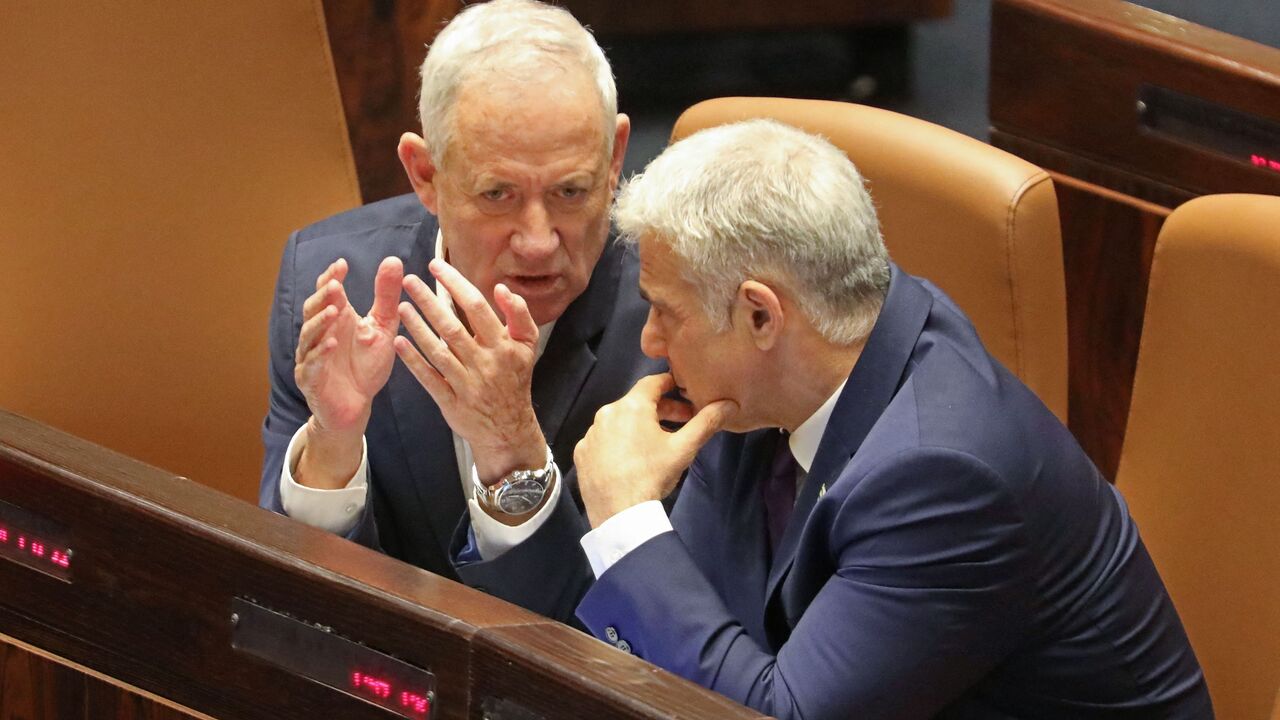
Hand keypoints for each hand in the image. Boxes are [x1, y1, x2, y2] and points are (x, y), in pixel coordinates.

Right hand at [293, 257, 402, 486]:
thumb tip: (393, 260)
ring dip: (320, 322)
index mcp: (336, 319)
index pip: (328, 293)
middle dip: (322, 297)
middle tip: (335, 285)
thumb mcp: (382, 328)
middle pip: (313, 310)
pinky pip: (311, 364)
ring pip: (309, 335)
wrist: (356, 406)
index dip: (331, 277)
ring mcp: (312, 356)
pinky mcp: (310, 379)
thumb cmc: (366, 365)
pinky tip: (332, 344)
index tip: (342, 264)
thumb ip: (386, 297)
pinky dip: (320, 354)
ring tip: (335, 312)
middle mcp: (320, 334)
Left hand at [394, 258, 546, 482]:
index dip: (455, 284)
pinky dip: (413, 361)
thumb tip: (501, 288)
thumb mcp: (528, 347)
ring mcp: (467, 384)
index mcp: (503, 346)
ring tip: (400, 306)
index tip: (435, 266)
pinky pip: (429, 379)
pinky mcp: (450, 402)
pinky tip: (399, 343)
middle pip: (452, 326)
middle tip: (408, 280)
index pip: (476, 307)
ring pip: (438, 351)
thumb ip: (519, 315)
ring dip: (417, 327)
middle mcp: (485, 363)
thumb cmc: (515, 379)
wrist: (508, 429)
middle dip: (428, 300)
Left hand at [574, 373, 736, 527]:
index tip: (684, 390)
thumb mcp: (684, 448)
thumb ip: (707, 422)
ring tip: (657, 443)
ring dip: (639, 426)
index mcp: (632, 406)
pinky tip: (631, 459)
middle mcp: (606, 413)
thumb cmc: (653, 476)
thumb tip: (729, 404)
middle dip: (661, 410)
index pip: (653, 382)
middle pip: (637, 403)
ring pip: (619, 422)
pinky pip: (603, 440)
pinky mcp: (582, 453)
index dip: (671, 384)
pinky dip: (618, 443)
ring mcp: (591, 434)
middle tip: (681, 422)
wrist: (620, 515)